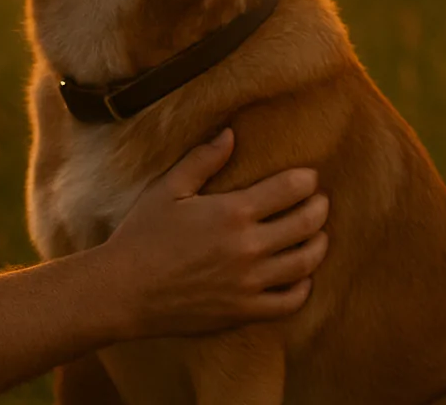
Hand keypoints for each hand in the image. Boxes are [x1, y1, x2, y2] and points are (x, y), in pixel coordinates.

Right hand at [96, 128, 328, 338]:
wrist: (124, 290)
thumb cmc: (141, 235)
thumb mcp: (167, 189)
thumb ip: (202, 160)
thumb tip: (231, 134)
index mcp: (231, 212)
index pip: (289, 189)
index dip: (306, 180)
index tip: (309, 177)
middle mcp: (248, 247)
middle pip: (306, 224)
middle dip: (319, 208)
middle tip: (320, 201)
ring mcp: (249, 283)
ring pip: (305, 263)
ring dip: (319, 244)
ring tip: (319, 234)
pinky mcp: (244, 311)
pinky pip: (290, 301)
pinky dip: (304, 287)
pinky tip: (302, 276)